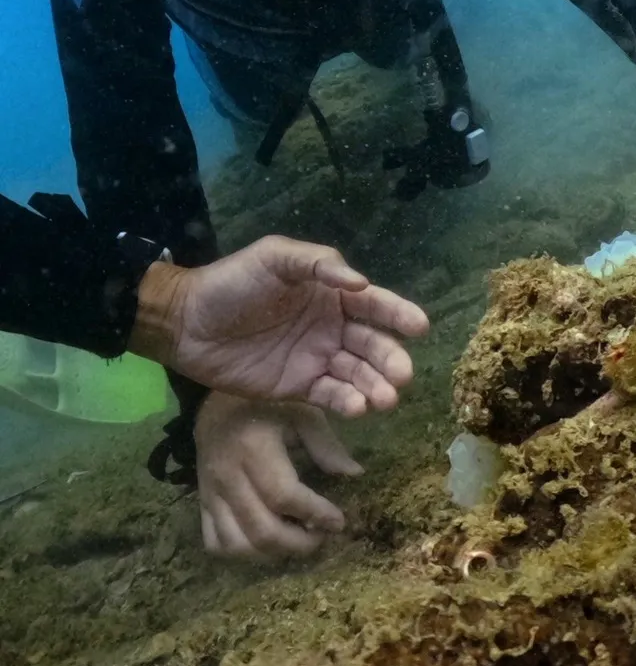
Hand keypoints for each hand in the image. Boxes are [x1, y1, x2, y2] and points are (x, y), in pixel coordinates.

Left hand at [131, 235, 428, 416]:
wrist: (185, 321)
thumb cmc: (232, 283)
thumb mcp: (276, 258)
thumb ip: (319, 264)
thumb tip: (361, 282)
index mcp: (332, 293)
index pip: (374, 304)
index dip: (399, 314)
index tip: (420, 327)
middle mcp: (332, 327)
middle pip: (372, 345)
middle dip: (391, 359)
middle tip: (403, 375)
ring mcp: (316, 359)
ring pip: (357, 374)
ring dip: (375, 386)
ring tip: (385, 399)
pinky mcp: (296, 388)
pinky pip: (329, 396)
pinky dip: (347, 402)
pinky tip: (359, 408)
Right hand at [195, 393, 360, 558]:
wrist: (217, 403)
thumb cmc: (267, 405)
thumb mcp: (302, 414)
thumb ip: (327, 446)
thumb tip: (355, 474)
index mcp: (254, 450)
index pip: (284, 495)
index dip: (315, 513)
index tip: (340, 522)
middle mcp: (228, 477)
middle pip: (261, 529)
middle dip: (298, 543)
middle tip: (323, 537)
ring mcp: (211, 495)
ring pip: (237, 544)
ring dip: (272, 553)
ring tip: (298, 540)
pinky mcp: (202, 504)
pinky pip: (215, 543)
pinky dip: (243, 552)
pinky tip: (267, 543)